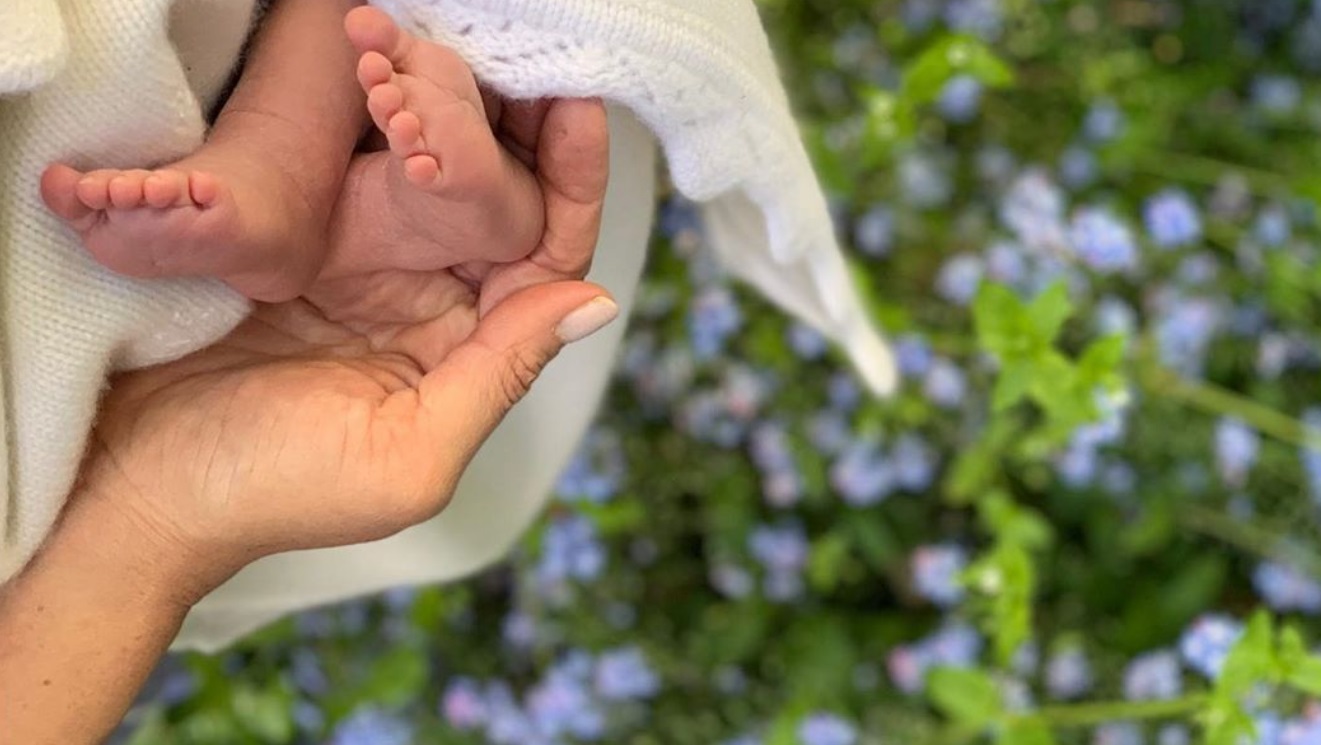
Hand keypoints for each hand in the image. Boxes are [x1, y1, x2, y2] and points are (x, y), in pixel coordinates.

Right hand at [76, 98, 613, 600]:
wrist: (131, 483)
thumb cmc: (270, 493)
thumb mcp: (408, 456)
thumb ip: (500, 374)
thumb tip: (596, 300)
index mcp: (467, 344)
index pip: (548, 250)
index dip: (572, 178)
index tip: (578, 104)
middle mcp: (426, 291)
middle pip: (495, 191)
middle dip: (511, 119)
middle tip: (512, 49)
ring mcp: (359, 254)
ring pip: (427, 159)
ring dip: (442, 100)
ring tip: (449, 39)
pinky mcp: (293, 229)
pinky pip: (348, 156)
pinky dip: (371, 111)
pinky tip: (380, 63)